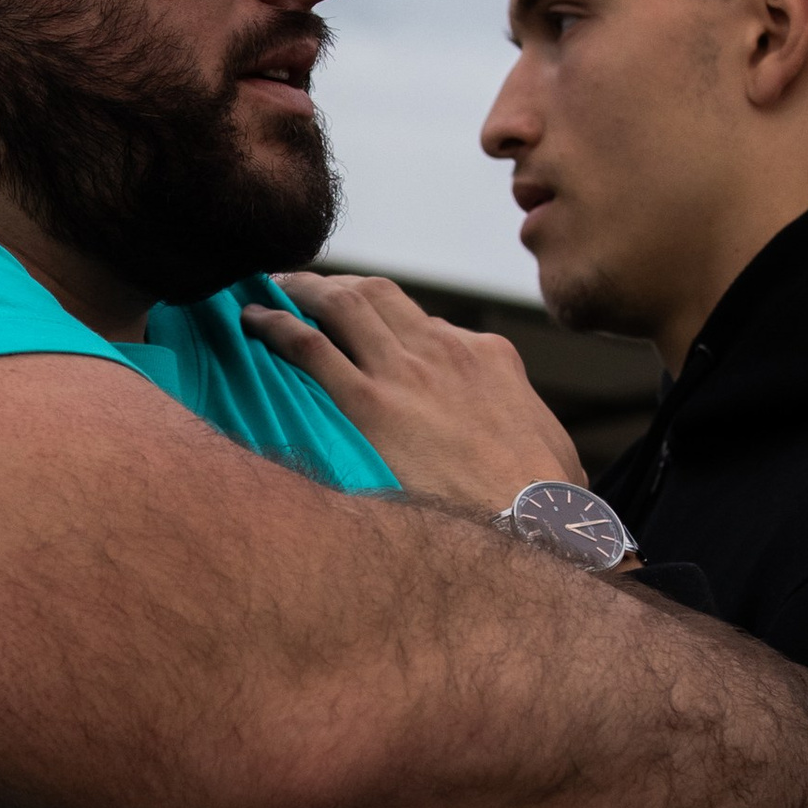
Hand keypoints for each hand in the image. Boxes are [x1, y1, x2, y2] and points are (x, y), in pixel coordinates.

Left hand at [240, 273, 584, 507]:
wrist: (535, 520)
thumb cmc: (549, 502)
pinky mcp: (370, 403)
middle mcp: (443, 349)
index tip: (366, 334)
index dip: (390, 324)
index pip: (428, 324)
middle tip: (305, 290)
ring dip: (300, 291)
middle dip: (338, 286)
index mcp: (487, 358)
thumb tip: (538, 451)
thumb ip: (529, 434)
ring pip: (342, 303)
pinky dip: (275, 326)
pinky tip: (252, 321)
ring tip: (269, 289)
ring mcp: (405, 372)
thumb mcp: (555, 453)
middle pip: (379, 296)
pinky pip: (310, 347)